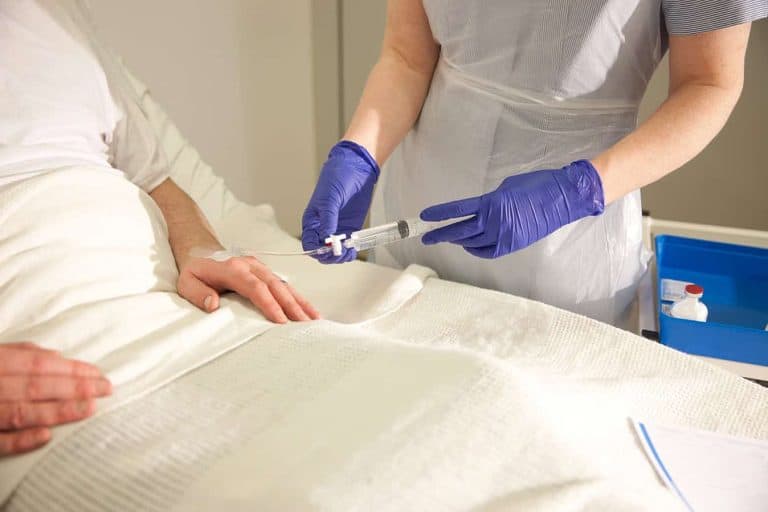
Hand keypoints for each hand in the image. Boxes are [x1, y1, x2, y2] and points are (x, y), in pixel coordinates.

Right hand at [0, 343, 111, 456]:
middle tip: (105, 390)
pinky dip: (19, 440)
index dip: (70, 369)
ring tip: (90, 409)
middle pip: (35, 387)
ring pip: (21, 412)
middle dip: (74, 387)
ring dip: (57, 411)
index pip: (37, 365)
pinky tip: (46, 437)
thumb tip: (56, 355)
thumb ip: (18, 353)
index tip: (98, 374)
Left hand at [177, 255, 320, 322]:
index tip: (281, 321)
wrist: (200, 252)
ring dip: (300, 301)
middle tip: (304, 324)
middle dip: (292, 306)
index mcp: (233, 268)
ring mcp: (260, 268)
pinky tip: (309, 310)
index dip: (269, 304)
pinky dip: (298, 298)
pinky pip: (284, 285)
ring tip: (315, 318)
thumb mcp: (186, 282)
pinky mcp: (266, 272)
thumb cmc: (195, 272)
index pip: (255, 287)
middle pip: (275, 286)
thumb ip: (198, 293)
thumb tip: (213, 304)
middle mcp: (251, 265)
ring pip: (284, 285)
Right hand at [302, 140, 378, 262]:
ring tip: (347, 250)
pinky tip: (353, 249)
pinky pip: (347, 246)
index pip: (309, 243)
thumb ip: (328, 219)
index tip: (327, 248)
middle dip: (329, 255)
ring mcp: (337, 229)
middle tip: (339, 251)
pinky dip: (349, 252)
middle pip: (321, 251)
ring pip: (334, 252)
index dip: (316, 250)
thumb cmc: (338, 177)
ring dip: (340, 256)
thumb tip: (327, 238)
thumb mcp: (330, 198)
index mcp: (312, 220)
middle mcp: (322, 227)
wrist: (357, 168)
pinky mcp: (350, 228)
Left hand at [421, 160, 603, 257]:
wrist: (563, 199)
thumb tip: (478, 211)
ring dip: (459, 239)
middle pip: (461, 231)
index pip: (459, 210)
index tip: (425, 217)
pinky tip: (469, 245)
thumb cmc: (537, 186)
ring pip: (472, 242)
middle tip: (427, 236)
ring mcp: (505, 236)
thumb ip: (489, 201)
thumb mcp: (506, 188)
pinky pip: (487, 252)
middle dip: (441, 233)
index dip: (440, 214)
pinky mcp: (513, 245)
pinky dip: (475, 249)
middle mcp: (496, 222)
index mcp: (492, 203)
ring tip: (449, 236)